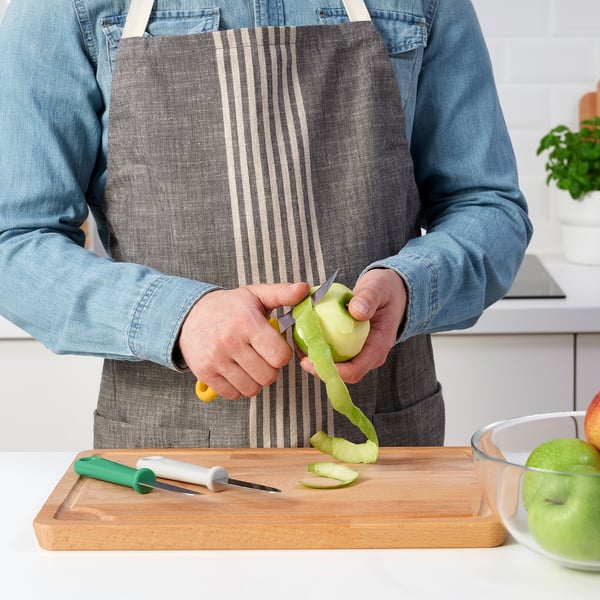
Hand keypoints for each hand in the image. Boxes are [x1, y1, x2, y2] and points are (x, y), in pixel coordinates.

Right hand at [179, 282, 309, 399]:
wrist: (189, 314)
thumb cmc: (229, 307)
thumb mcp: (256, 295)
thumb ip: (283, 293)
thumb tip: (305, 289)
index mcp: (247, 323)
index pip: (280, 356)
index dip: (282, 354)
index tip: (275, 347)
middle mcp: (230, 342)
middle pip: (268, 376)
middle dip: (270, 368)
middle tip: (262, 356)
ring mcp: (216, 360)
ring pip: (252, 389)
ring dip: (255, 380)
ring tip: (249, 364)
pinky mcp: (205, 374)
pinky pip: (233, 394)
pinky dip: (239, 387)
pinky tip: (236, 371)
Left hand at [299, 268, 407, 383]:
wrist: (391, 292)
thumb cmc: (385, 289)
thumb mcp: (378, 287)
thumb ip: (368, 298)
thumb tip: (356, 312)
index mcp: (378, 347)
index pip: (354, 371)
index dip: (332, 372)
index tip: (311, 361)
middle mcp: (368, 356)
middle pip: (341, 375)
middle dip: (318, 368)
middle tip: (299, 354)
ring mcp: (360, 353)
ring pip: (335, 366)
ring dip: (316, 360)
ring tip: (298, 345)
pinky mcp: (351, 347)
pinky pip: (333, 354)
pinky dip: (318, 348)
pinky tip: (304, 336)